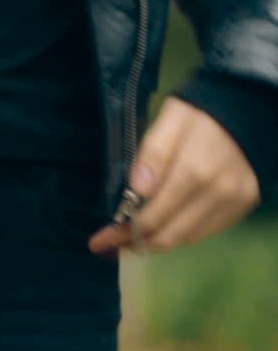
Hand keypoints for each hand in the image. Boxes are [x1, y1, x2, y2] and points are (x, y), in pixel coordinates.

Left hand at [89, 97, 260, 256]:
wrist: (249, 108)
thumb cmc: (201, 112)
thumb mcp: (170, 119)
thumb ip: (153, 154)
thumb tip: (138, 191)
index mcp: (194, 171)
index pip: (153, 217)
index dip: (124, 232)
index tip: (101, 239)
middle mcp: (218, 192)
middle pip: (169, 235)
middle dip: (136, 242)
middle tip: (112, 242)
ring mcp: (234, 201)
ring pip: (187, 238)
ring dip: (157, 241)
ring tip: (133, 236)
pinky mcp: (243, 205)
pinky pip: (207, 231)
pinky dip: (182, 233)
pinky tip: (164, 224)